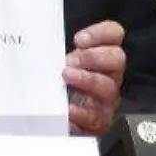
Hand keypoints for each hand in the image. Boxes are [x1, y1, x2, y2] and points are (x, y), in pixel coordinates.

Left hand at [62, 20, 124, 136]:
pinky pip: (97, 117)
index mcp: (101, 55)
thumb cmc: (59, 85)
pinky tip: (69, 108)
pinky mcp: (99, 122)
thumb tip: (38, 45)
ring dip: (87, 80)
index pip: (114, 34)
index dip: (100, 33)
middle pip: (117, 58)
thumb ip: (56, 52)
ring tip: (66, 77)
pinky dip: (82, 112)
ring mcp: (107, 99)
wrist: (57, 119)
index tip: (79, 40)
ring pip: (108, 86)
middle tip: (71, 61)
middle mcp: (109, 75)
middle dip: (93, 57)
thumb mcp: (57, 63)